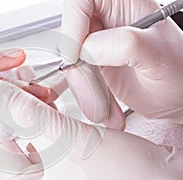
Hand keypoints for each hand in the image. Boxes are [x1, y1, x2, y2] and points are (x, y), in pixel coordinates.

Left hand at [0, 79, 181, 179]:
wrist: (168, 179)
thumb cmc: (126, 178)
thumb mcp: (68, 141)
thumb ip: (27, 116)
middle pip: (13, 142)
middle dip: (15, 113)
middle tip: (15, 88)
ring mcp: (56, 175)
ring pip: (31, 136)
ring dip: (32, 111)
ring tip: (34, 92)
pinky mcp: (70, 161)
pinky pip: (49, 135)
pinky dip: (48, 116)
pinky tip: (50, 102)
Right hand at [60, 0, 182, 123]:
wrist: (176, 97)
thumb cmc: (177, 73)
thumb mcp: (158, 56)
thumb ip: (125, 44)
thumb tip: (87, 47)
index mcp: (126, 4)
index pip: (82, 1)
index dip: (73, 23)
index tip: (76, 54)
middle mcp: (108, 21)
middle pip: (70, 33)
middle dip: (77, 66)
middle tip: (91, 87)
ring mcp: (98, 44)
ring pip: (70, 60)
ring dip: (83, 87)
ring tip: (105, 106)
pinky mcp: (92, 64)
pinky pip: (76, 77)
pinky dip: (86, 95)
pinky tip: (104, 106)